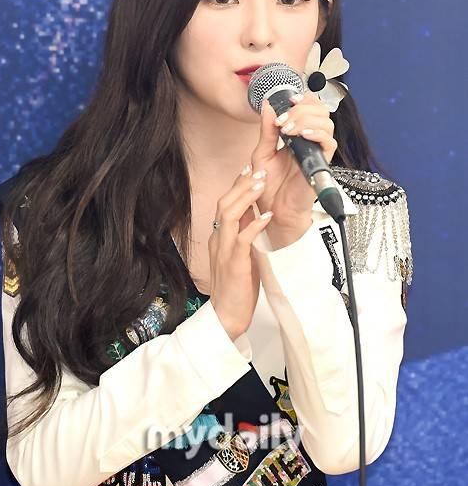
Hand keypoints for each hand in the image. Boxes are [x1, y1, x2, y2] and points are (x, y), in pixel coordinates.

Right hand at [208, 167, 274, 339]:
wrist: (226, 316)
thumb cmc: (236, 288)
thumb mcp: (240, 255)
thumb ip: (244, 235)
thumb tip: (255, 216)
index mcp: (219, 237)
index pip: (226, 204)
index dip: (237, 185)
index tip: (250, 169)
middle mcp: (219, 239)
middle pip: (225, 203)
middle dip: (242, 184)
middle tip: (258, 169)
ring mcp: (224, 250)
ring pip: (230, 214)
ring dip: (246, 196)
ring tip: (261, 183)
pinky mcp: (234, 262)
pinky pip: (242, 238)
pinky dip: (254, 225)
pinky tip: (266, 216)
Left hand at [251, 92, 337, 237]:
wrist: (273, 211)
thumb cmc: (269, 186)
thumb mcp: (262, 153)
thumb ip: (267, 130)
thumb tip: (268, 106)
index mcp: (297, 135)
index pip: (310, 107)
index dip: (303, 99)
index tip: (288, 100)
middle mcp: (310, 141)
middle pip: (321, 110)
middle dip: (302, 108)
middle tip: (283, 121)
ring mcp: (317, 151)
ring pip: (326, 123)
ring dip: (305, 120)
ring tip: (287, 130)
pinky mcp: (322, 163)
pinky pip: (329, 142)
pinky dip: (317, 133)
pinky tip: (303, 135)